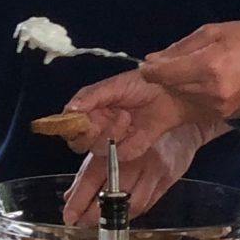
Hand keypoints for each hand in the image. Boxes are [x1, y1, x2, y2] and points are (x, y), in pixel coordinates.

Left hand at [62, 122, 207, 224]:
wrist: (182, 127)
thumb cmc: (140, 133)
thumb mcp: (110, 145)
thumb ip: (89, 170)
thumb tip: (70, 196)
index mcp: (115, 146)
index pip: (92, 177)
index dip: (79, 200)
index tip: (69, 216)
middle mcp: (135, 158)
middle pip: (111, 195)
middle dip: (94, 214)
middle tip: (82, 224)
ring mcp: (154, 170)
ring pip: (131, 205)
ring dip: (114, 218)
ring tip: (102, 223)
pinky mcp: (169, 180)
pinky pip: (148, 204)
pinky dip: (132, 213)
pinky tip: (122, 215)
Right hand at [64, 70, 200, 160]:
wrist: (171, 93)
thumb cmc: (142, 85)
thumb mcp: (114, 85)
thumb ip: (90, 97)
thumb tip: (70, 110)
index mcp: (89, 110)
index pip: (68, 125)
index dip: (68, 126)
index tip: (77, 121)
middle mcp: (98, 127)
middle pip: (78, 142)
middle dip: (88, 133)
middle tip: (98, 121)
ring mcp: (113, 140)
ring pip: (99, 149)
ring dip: (110, 133)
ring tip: (126, 116)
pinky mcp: (131, 150)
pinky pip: (121, 154)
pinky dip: (128, 143)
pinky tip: (137, 128)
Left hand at [141, 22, 239, 120]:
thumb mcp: (213, 31)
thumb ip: (180, 47)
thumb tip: (152, 60)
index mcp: (208, 66)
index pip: (163, 74)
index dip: (151, 70)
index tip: (150, 63)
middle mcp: (210, 90)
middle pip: (170, 87)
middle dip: (165, 75)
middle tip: (171, 62)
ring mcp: (216, 105)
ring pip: (180, 96)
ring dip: (178, 83)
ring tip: (193, 67)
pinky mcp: (221, 113)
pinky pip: (195, 101)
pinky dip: (192, 91)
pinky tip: (203, 79)